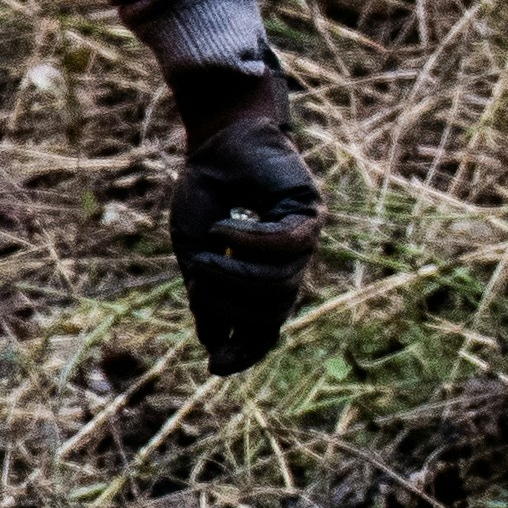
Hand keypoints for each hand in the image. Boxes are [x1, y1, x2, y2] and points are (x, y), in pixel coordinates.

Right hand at [164, 62, 321, 375]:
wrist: (218, 139)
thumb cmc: (207, 189)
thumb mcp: (196, 250)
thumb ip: (207, 295)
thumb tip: (215, 344)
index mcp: (265, 274)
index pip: (266, 327)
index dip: (246, 351)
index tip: (216, 367)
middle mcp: (290, 263)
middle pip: (271, 312)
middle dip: (228, 306)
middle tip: (196, 281)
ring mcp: (304, 240)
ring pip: (279, 285)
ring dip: (235, 277)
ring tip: (204, 256)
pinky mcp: (310, 213)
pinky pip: (286, 246)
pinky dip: (250, 244)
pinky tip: (225, 230)